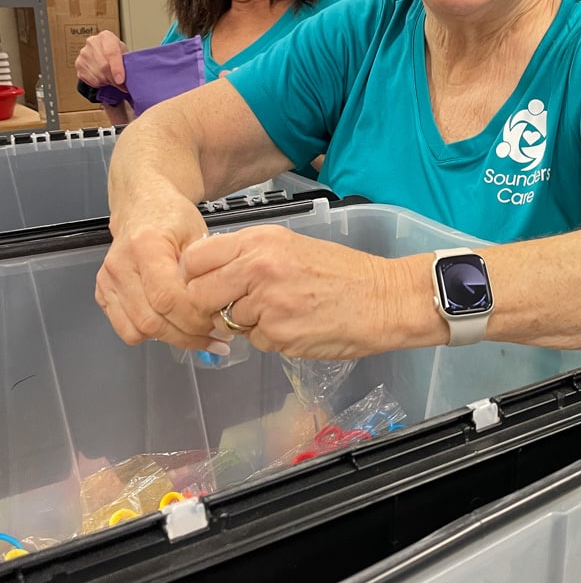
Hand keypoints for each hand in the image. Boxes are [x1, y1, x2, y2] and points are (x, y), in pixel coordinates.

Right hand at [74, 30, 126, 87]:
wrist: (103, 54)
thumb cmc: (117, 54)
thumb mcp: (125, 54)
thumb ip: (126, 63)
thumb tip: (130, 79)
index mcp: (106, 37)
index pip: (111, 53)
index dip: (116, 68)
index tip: (120, 80)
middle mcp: (92, 42)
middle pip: (104, 66)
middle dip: (114, 79)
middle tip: (121, 84)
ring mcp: (83, 53)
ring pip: (97, 74)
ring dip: (107, 81)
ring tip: (112, 78)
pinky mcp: (78, 64)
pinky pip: (90, 79)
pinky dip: (98, 83)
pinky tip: (103, 77)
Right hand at [95, 194, 221, 351]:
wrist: (144, 206)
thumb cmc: (173, 218)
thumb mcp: (199, 235)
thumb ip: (205, 270)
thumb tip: (216, 308)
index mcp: (145, 245)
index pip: (166, 298)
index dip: (193, 318)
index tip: (216, 323)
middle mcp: (120, 264)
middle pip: (151, 320)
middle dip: (186, 335)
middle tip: (213, 338)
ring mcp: (107, 280)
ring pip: (137, 330)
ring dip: (171, 339)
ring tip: (197, 336)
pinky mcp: (103, 291)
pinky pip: (125, 328)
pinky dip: (151, 335)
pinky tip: (174, 328)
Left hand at [181, 224, 398, 359]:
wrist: (384, 299)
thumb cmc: (344, 273)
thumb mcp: (291, 246)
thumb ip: (249, 256)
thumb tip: (211, 273)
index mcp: (260, 240)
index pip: (194, 259)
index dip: (194, 276)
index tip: (206, 283)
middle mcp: (258, 268)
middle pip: (199, 294)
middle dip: (211, 306)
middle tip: (234, 307)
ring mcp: (267, 304)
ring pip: (226, 320)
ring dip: (245, 323)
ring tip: (281, 312)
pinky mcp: (278, 335)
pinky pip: (254, 341)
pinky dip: (270, 338)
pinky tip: (297, 325)